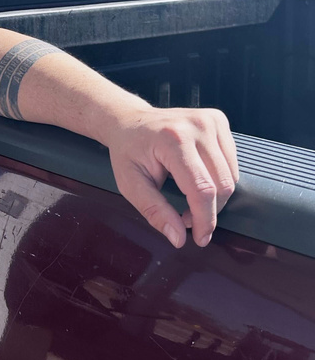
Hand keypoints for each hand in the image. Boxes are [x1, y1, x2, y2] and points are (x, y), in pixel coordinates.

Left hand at [106, 106, 237, 247]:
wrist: (129, 121)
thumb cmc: (128, 152)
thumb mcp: (131, 184)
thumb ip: (154, 211)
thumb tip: (178, 238)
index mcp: (173, 140)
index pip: (202, 189)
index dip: (204, 219)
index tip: (200, 238)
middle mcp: (197, 126)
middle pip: (222, 185)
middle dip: (209, 211)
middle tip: (186, 219)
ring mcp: (210, 121)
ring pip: (231, 175)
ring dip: (215, 197)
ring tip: (188, 198)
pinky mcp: (218, 121)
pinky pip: (231, 162)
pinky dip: (219, 179)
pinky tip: (198, 180)